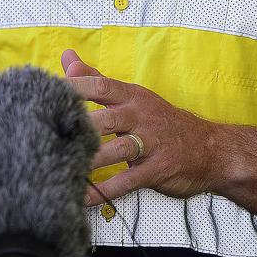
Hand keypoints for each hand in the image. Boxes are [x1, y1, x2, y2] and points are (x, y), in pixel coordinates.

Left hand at [61, 48, 222, 205]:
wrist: (211, 149)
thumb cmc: (163, 122)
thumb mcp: (134, 96)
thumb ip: (97, 79)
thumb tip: (67, 58)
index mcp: (133, 96)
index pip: (101, 86)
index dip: (74, 89)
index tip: (46, 96)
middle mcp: (141, 116)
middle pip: (107, 117)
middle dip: (79, 125)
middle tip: (48, 133)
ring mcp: (151, 143)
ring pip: (117, 149)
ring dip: (90, 160)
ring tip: (61, 167)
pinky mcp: (158, 169)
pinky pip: (128, 181)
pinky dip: (105, 191)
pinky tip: (83, 197)